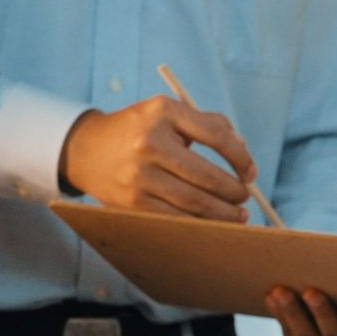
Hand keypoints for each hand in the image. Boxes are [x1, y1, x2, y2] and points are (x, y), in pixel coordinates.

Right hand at [60, 95, 254, 221]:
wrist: (85, 150)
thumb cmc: (139, 131)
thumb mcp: (166, 114)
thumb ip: (206, 124)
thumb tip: (242, 147)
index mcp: (163, 112)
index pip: (217, 136)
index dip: (241, 158)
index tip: (250, 173)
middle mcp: (149, 141)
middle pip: (208, 175)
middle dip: (234, 192)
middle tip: (245, 199)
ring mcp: (139, 174)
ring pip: (195, 202)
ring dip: (223, 214)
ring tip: (237, 216)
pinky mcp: (133, 202)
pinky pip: (177, 217)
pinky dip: (200, 223)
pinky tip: (212, 224)